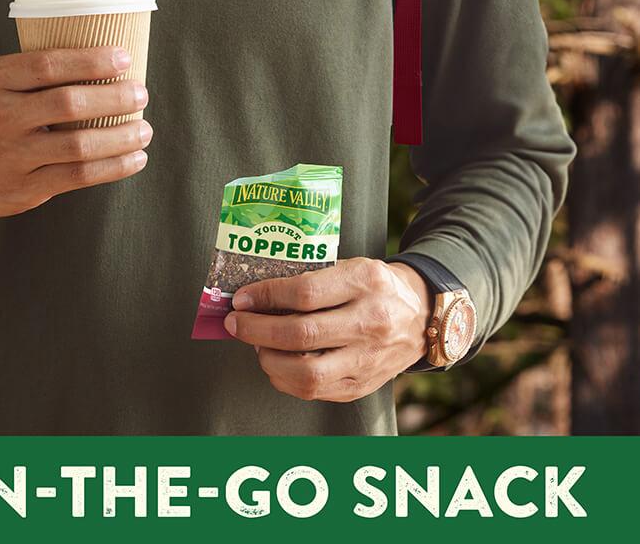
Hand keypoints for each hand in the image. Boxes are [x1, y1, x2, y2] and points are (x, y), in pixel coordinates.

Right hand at [0, 47, 152, 217]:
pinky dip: (114, 167)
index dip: (91, 60)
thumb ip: (34, 73)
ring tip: (145, 130)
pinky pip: (78, 177)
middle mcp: (1, 117)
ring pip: (78, 145)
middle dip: (114, 98)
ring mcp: (13, 156)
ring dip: (121, 137)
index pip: (48, 65)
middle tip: (140, 94)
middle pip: (68, 104)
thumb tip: (102, 63)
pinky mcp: (24, 189)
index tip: (124, 58)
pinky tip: (135, 159)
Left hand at [223, 258, 433, 402]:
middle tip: (236, 323)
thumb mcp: (352, 266)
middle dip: (256, 330)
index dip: (266, 296)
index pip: (305, 292)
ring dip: (268, 360)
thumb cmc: (376, 287)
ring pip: (306, 373)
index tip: (242, 298)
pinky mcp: (362, 385)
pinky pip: (315, 391)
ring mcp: (368, 359)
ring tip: (256, 345)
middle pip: (301, 334)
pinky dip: (285, 379)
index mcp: (365, 283)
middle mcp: (370, 322)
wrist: (421, 317)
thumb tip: (258, 294)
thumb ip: (312, 278)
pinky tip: (276, 363)